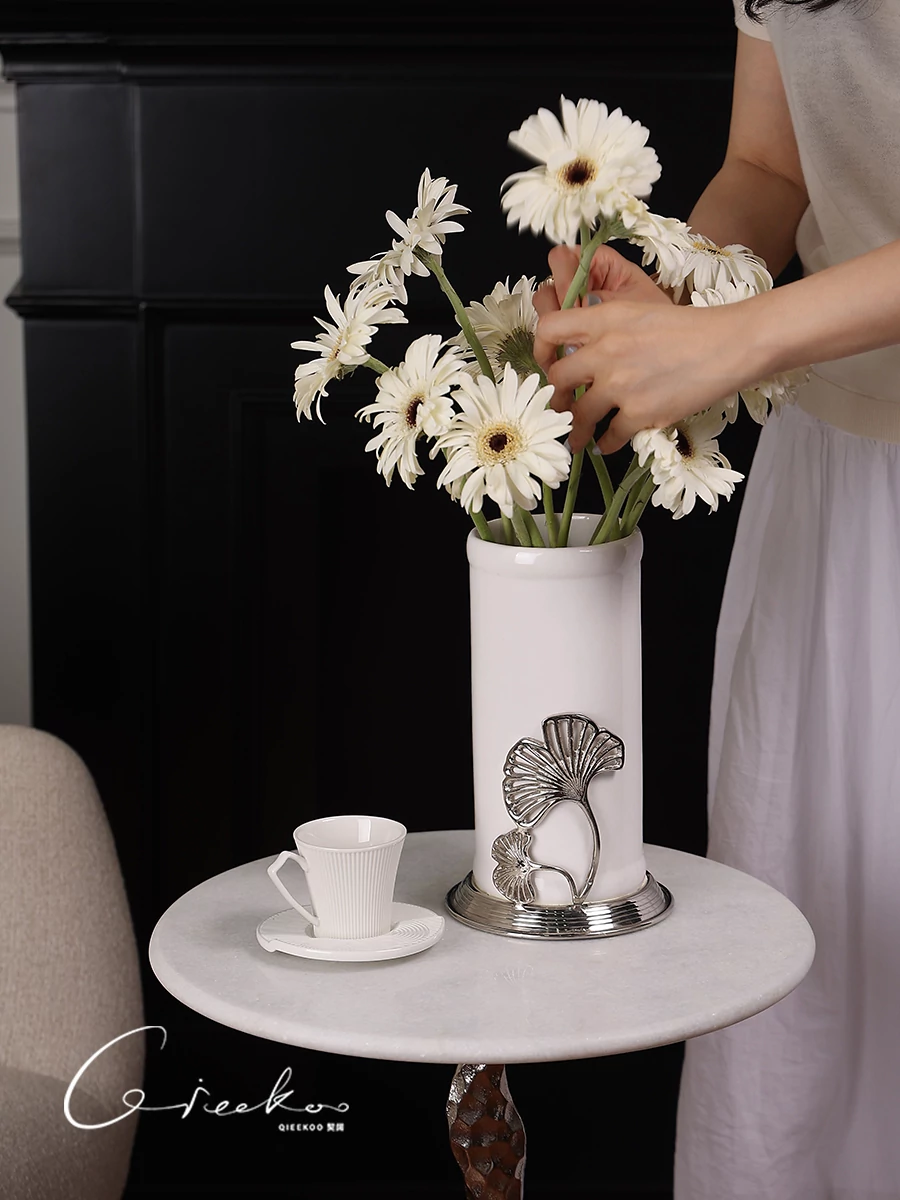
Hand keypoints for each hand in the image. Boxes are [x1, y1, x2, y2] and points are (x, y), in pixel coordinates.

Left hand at [532, 243, 675, 451]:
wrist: (729, 345)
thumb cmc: (690, 327)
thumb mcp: (640, 311)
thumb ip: (606, 328)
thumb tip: (583, 351)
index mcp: (605, 320)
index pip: (550, 328)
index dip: (541, 348)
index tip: (547, 362)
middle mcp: (606, 351)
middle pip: (557, 379)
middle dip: (555, 397)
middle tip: (560, 406)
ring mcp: (621, 385)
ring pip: (578, 415)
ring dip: (576, 430)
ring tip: (577, 438)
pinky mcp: (640, 413)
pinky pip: (610, 437)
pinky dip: (606, 444)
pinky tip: (608, 444)